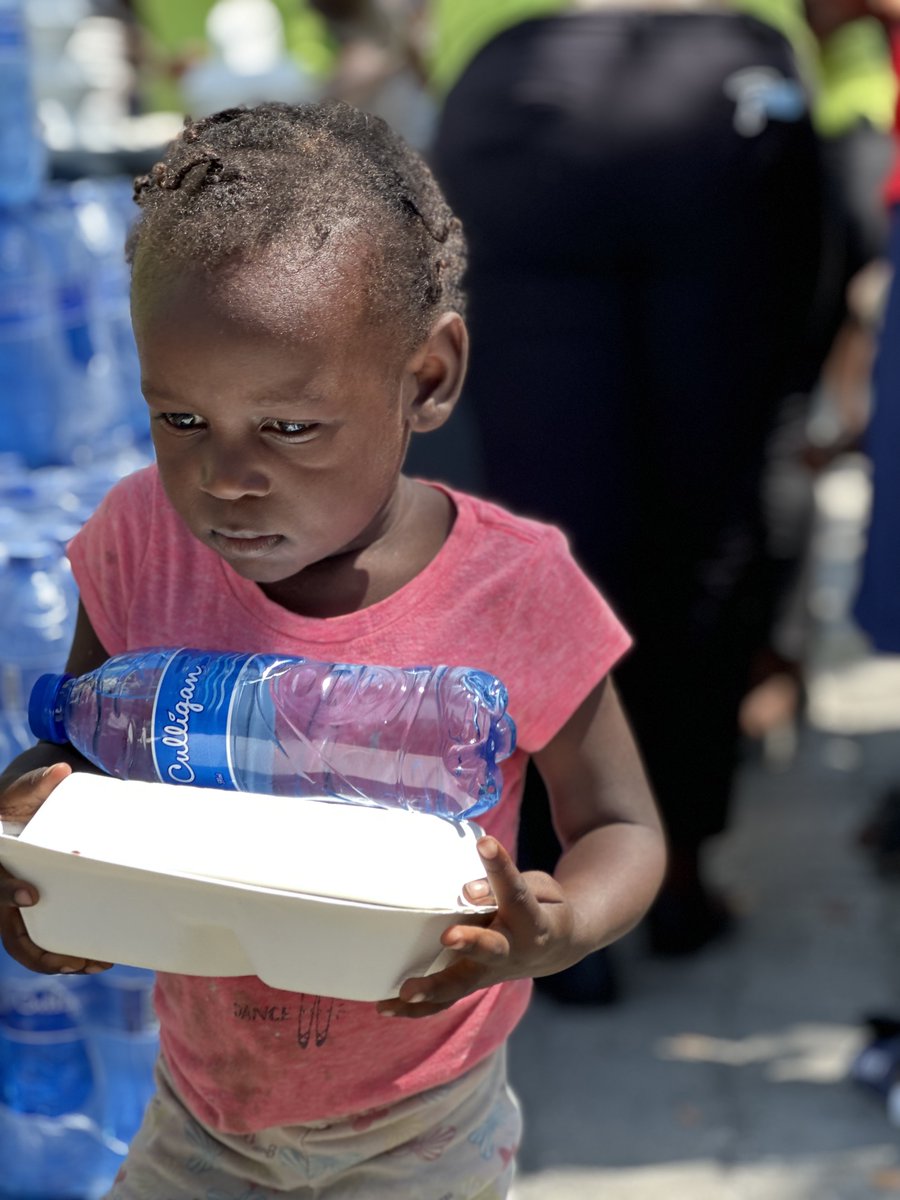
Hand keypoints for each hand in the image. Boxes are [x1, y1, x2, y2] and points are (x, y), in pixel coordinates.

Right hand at [0, 762, 111, 975]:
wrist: (13, 819)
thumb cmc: (15, 806)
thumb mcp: (20, 793)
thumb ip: (37, 784)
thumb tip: (61, 770)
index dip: (7, 892)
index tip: (30, 895)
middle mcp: (1, 893)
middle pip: (11, 934)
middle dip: (43, 952)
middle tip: (78, 959)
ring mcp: (14, 909)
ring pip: (29, 946)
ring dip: (60, 960)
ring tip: (96, 963)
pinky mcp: (32, 914)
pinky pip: (43, 941)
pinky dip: (65, 952)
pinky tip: (94, 957)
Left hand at [376, 836, 580, 1018]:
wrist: (557, 947)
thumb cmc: (540, 906)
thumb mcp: (535, 888)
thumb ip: (502, 886)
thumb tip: (466, 892)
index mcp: (532, 921)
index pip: (516, 891)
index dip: (500, 868)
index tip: (486, 843)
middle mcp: (512, 950)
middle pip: (490, 948)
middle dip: (470, 942)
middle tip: (449, 937)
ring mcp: (491, 972)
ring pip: (462, 985)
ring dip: (433, 989)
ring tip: (405, 990)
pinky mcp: (474, 983)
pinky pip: (446, 1000)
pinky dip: (417, 1008)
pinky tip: (386, 1006)